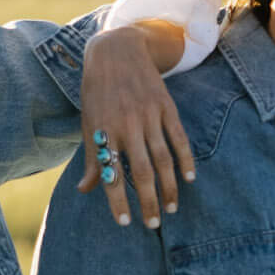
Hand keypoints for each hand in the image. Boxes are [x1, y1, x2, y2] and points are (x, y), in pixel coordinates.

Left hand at [77, 24, 193, 229]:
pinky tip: (190, 179)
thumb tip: (84, 190)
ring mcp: (148, 115)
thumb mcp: (89, 123)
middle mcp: (126, 125)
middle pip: (141, 172)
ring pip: (162, 159)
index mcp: (104, 131)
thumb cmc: (97, 92)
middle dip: (148, 201)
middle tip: (153, 224)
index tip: (126, 222)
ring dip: (169, 187)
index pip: (111, 174)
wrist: (116, 50)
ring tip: (171, 208)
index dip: (118, 201)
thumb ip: (90, 158)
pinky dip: (186, 159)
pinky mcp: (165, 106)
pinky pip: (178, 138)